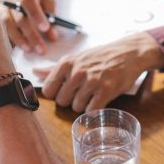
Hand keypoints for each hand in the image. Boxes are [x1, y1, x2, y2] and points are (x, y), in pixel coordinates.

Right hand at [0, 0, 57, 53]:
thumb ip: (50, 15)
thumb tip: (52, 36)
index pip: (28, 0)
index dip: (36, 15)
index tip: (45, 29)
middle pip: (19, 16)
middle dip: (31, 34)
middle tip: (41, 49)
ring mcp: (1, 4)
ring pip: (7, 23)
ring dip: (19, 39)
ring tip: (30, 50)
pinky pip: (3, 28)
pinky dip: (13, 38)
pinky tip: (22, 46)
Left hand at [40, 33, 163, 111]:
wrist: (129, 53)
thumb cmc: (100, 57)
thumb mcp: (75, 59)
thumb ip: (54, 69)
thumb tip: (34, 72)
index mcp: (66, 63)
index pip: (48, 91)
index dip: (57, 93)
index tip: (68, 89)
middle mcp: (76, 72)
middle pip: (62, 102)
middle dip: (71, 100)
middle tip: (83, 92)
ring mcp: (91, 81)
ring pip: (76, 108)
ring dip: (84, 105)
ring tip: (93, 94)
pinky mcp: (105, 91)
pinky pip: (91, 110)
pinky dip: (95, 109)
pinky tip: (100, 100)